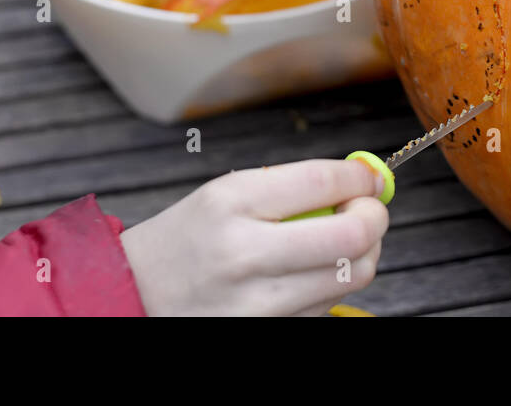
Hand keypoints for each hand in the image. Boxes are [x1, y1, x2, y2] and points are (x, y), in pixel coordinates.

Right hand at [120, 160, 388, 315]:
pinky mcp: (265, 332)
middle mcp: (244, 255)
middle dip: (375, 218)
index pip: (324, 182)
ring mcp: (256, 305)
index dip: (362, 177)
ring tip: (339, 242)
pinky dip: (332, 286)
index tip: (371, 178)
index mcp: (232, 203)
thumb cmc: (190, 239)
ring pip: (351, 276)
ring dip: (360, 254)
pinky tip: (308, 276)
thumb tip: (366, 180)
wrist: (134, 296)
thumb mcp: (226, 194)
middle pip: (351, 236)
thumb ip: (295, 185)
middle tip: (369, 212)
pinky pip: (327, 307)